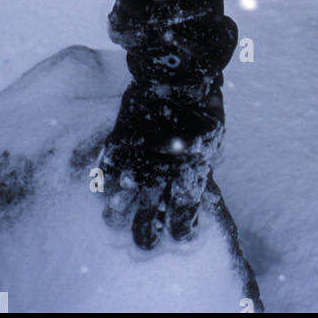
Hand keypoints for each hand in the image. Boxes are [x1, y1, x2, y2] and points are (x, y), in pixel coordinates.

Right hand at [99, 78, 223, 249]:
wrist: (177, 74)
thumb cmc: (203, 104)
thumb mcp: (214, 138)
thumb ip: (205, 165)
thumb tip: (202, 189)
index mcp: (192, 171)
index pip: (184, 214)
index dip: (182, 229)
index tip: (180, 235)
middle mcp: (162, 173)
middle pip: (149, 220)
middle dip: (146, 235)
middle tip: (145, 243)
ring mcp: (138, 160)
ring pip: (120, 205)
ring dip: (117, 217)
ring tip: (115, 223)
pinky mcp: (119, 144)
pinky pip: (105, 175)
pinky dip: (104, 185)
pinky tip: (104, 192)